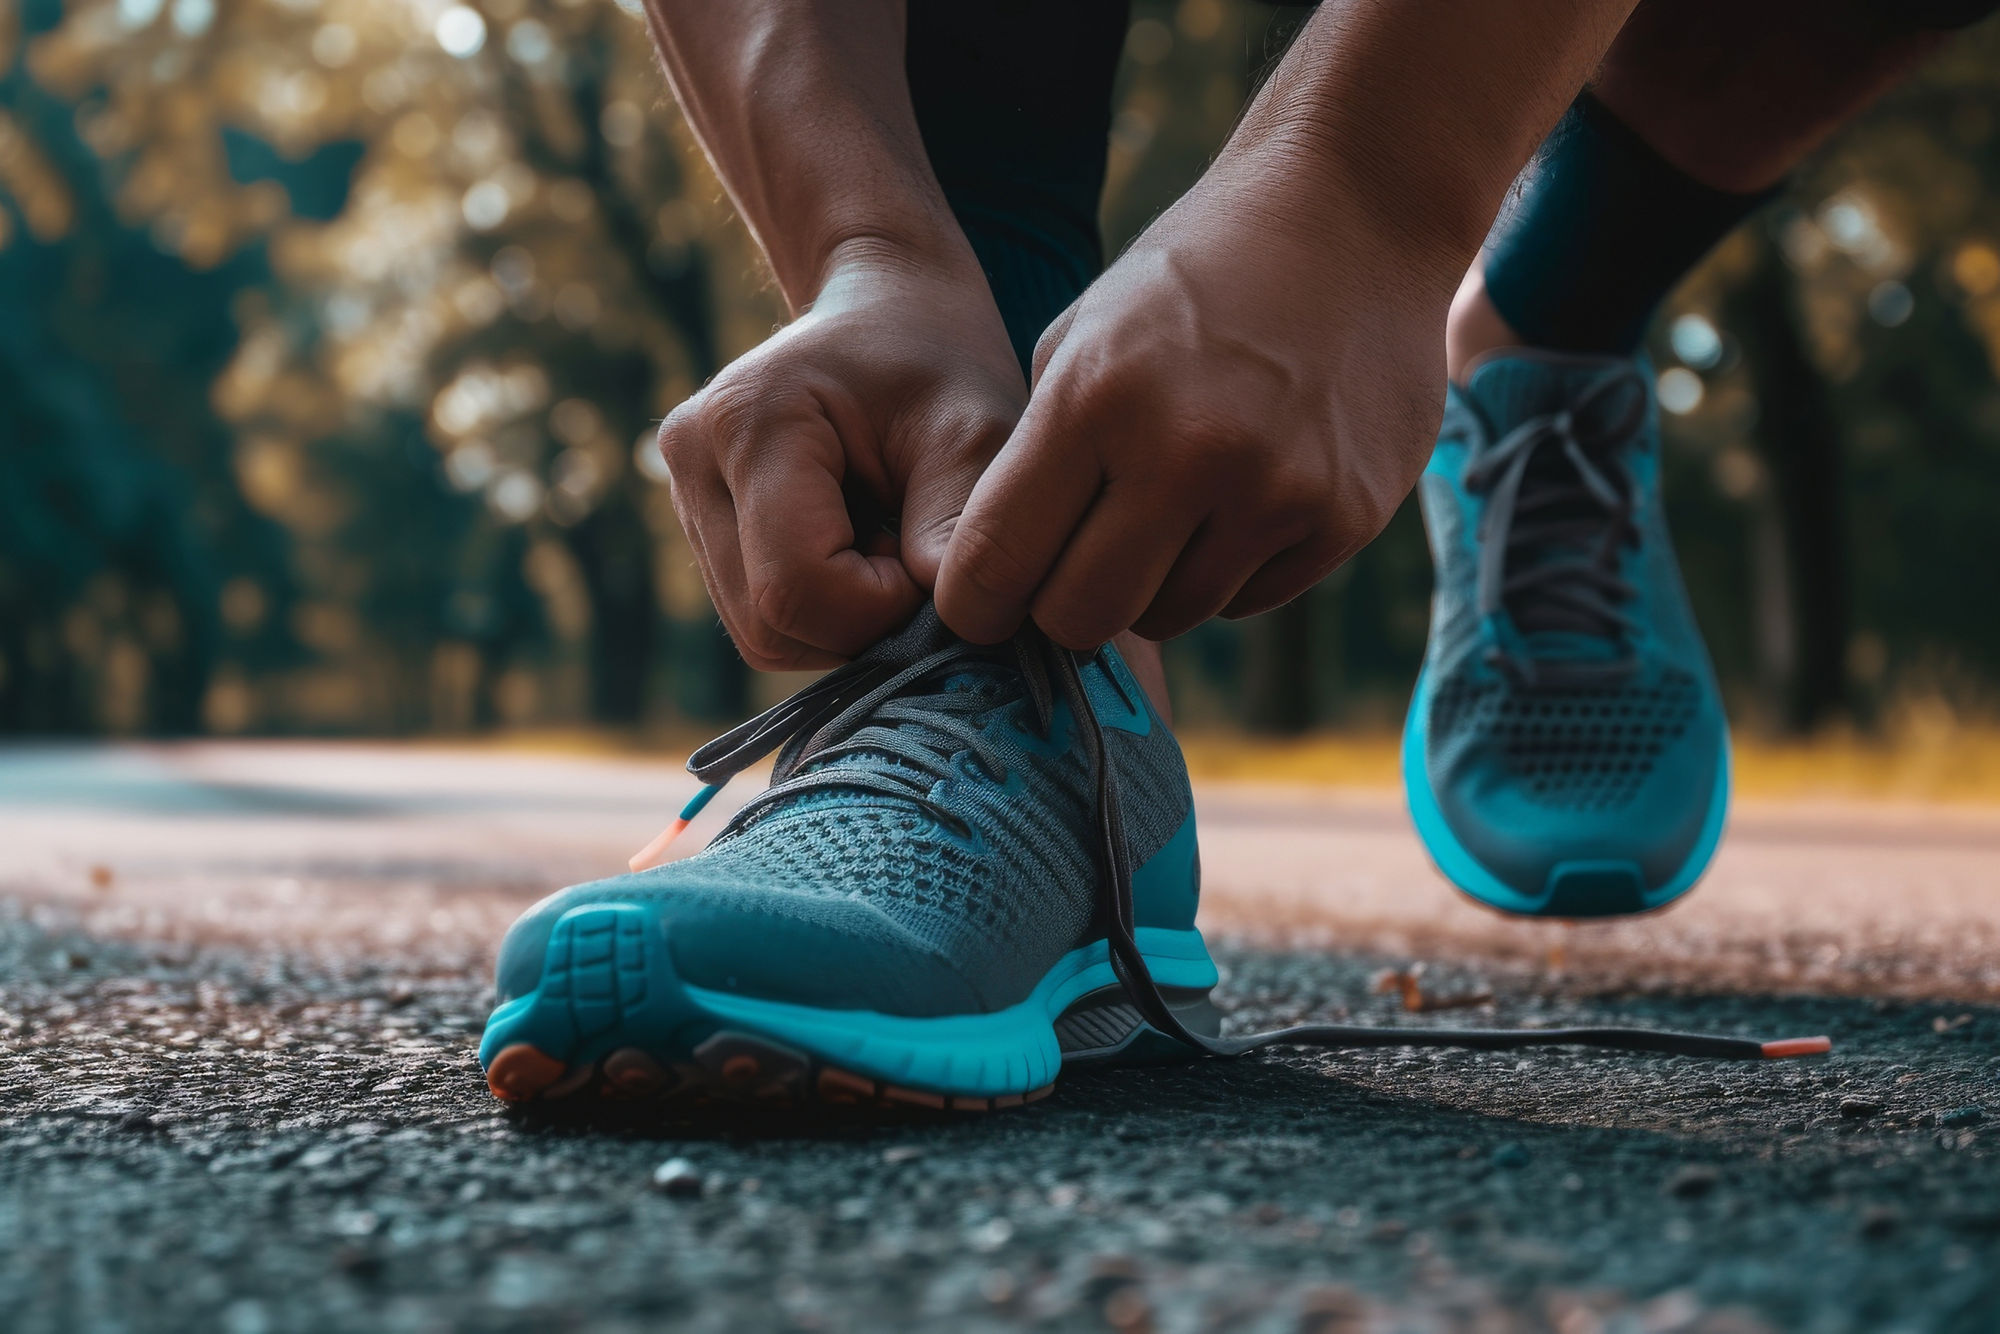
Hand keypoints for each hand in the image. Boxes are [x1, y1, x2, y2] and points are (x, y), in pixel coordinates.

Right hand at [660, 245, 1023, 668]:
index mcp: (749, 420)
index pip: (796, 587)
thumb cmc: (940, 361)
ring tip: (892, 544)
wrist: (890, 310)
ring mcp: (685, 493)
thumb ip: (963, 524)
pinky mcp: (700, 523)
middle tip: (919, 556)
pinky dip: (824, 611)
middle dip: (862, 621)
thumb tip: (948, 622)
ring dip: (844, 620)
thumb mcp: (977, 431)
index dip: (880, 609)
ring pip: (761, 633)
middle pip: (769, 625)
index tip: (936, 564)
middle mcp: (693, 458)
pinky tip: (861, 548)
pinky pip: (760, 618)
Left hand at [934, 151, 1456, 648]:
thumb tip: (1003, 582)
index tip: (981, 606)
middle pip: (1081, 619)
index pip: (998, 561)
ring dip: (1151, 586)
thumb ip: (1038, 457)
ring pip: (1169, 617)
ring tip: (1171, 506)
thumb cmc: (1193, 280)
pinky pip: (1247, 601)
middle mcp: (1189, 451)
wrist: (1355, 213)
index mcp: (1097, 395)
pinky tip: (1242, 492)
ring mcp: (1278, 491)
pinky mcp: (1345, 516)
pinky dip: (1227, 570)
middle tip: (1072, 568)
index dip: (976, 603)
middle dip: (1062, 607)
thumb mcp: (1084, 337)